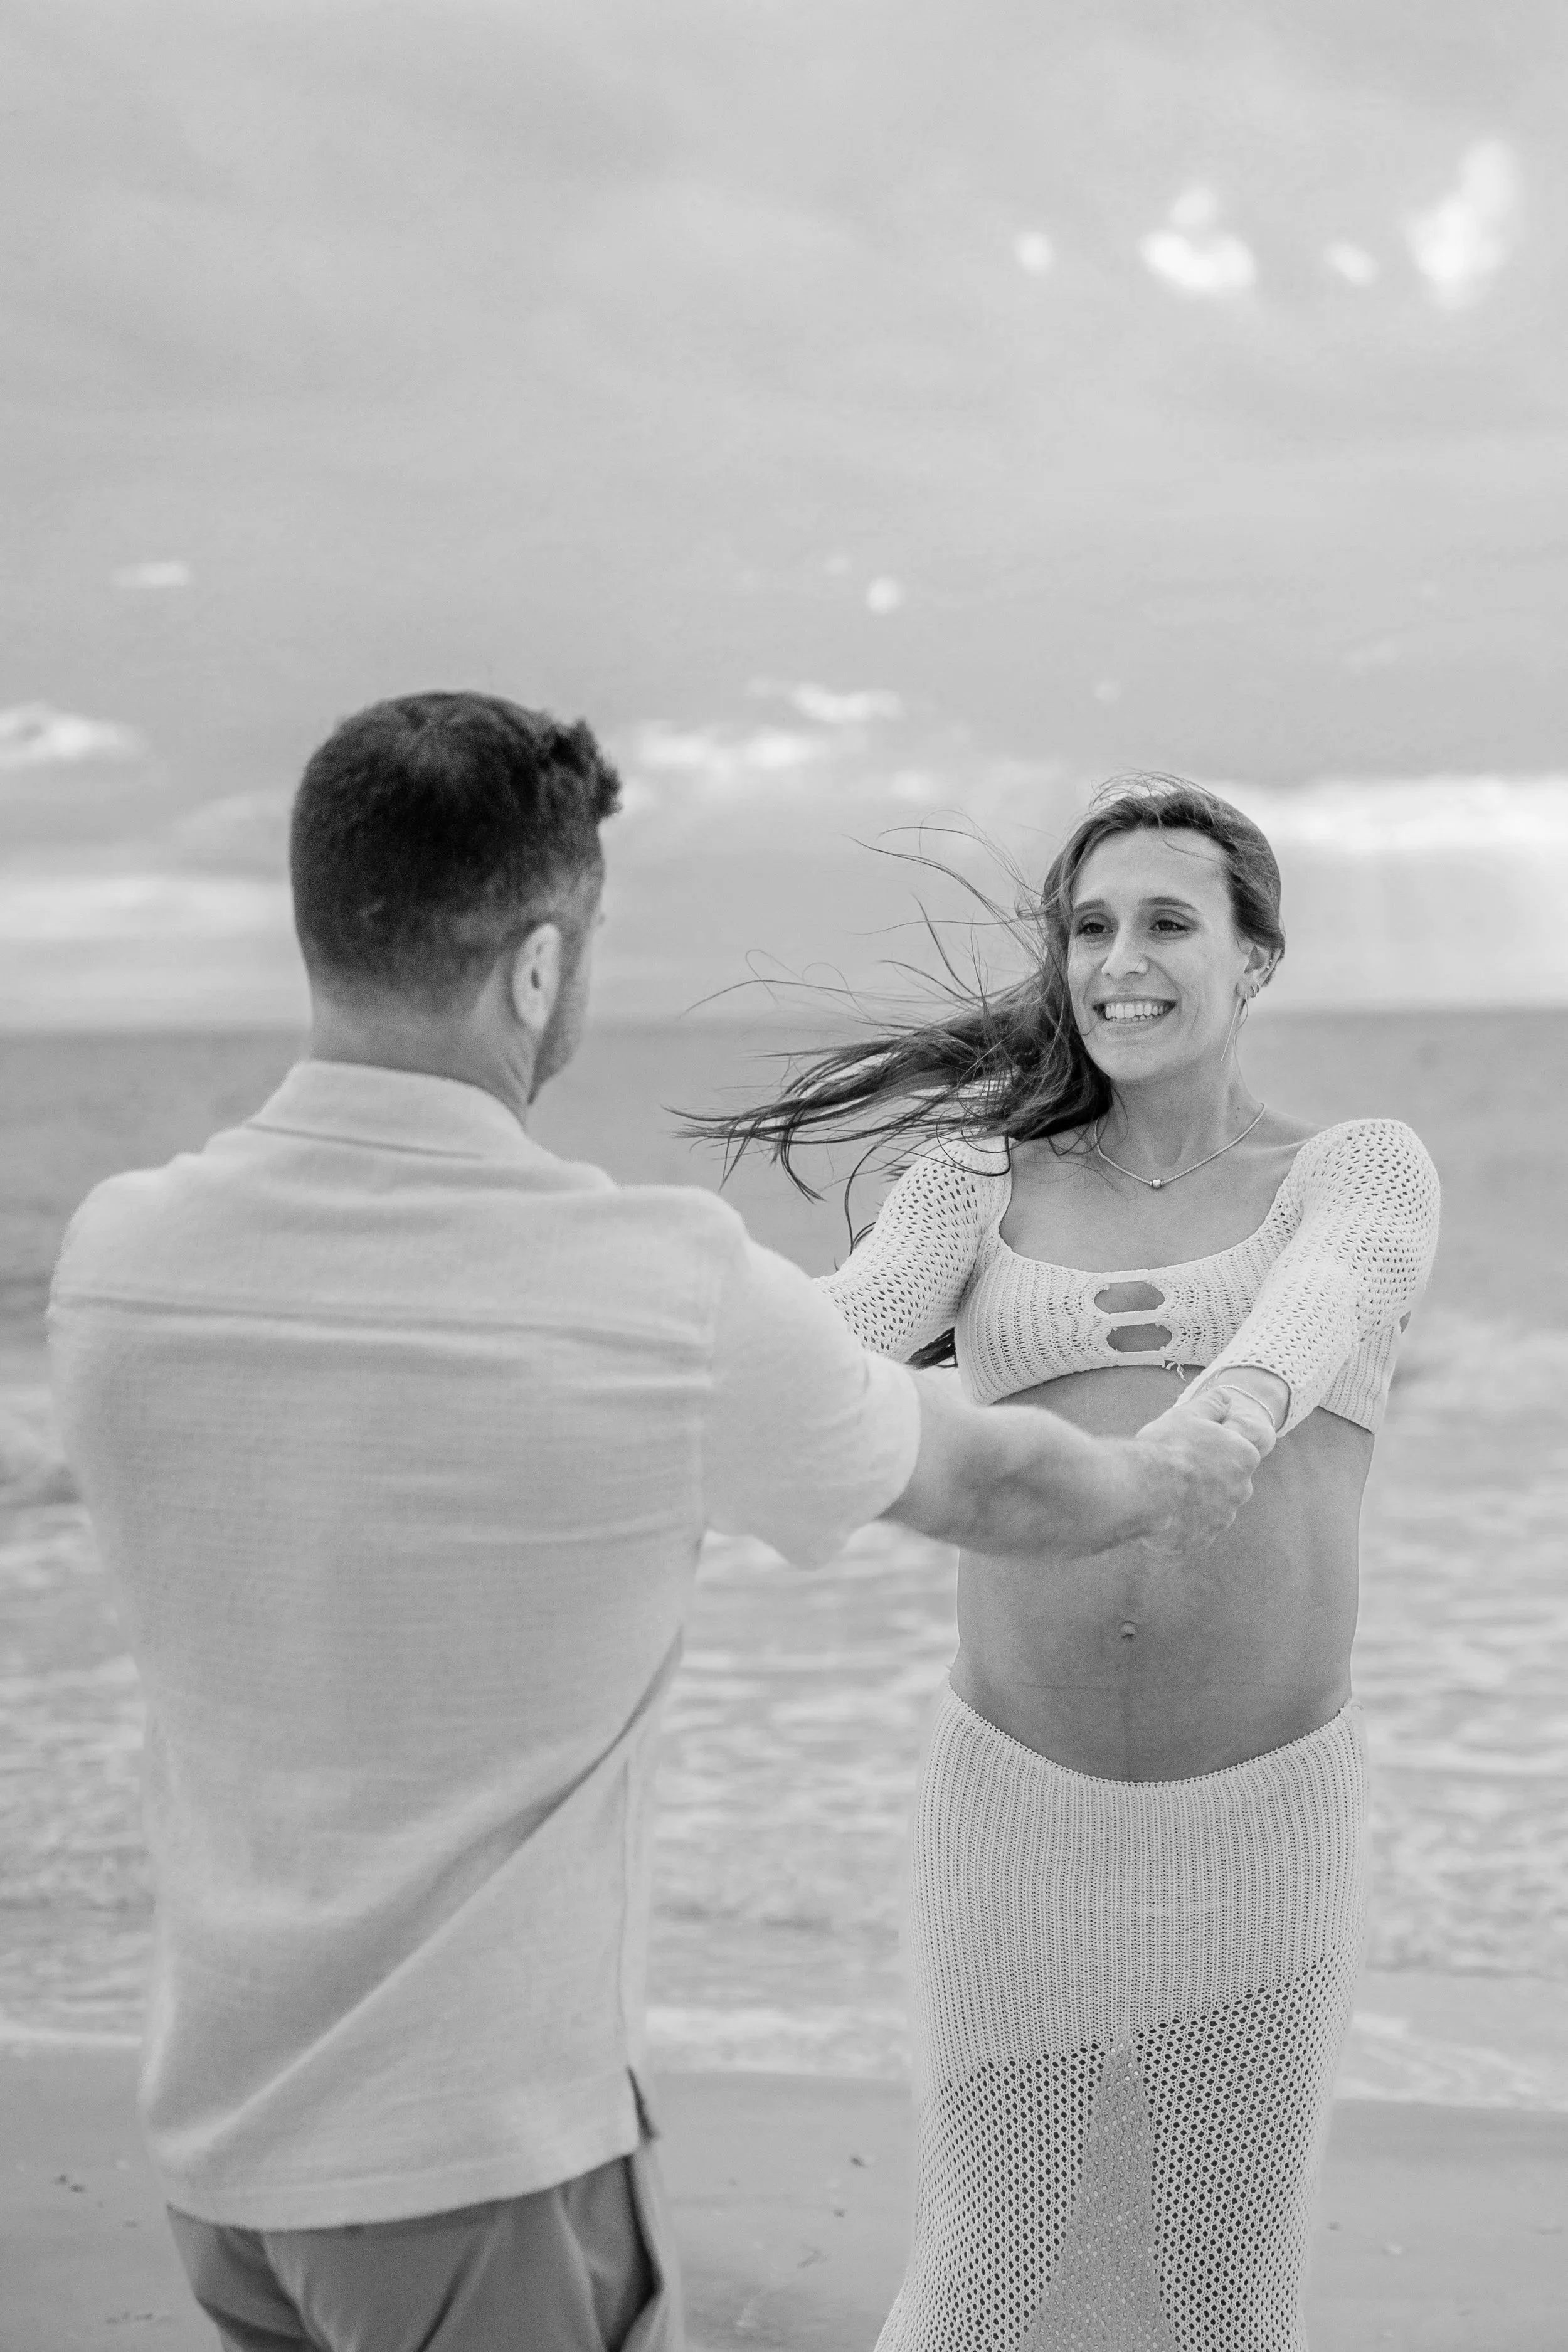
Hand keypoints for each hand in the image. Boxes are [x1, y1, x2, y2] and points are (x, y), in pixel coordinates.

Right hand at [1128, 1386, 1264, 1558]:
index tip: (1188, 1449)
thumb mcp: (1189, 1414)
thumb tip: (1227, 1397)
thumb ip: (1213, 1404)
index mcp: (1244, 1457)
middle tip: (1174, 1470)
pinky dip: (1179, 1524)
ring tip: (1162, 1491)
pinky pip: (1192, 1531)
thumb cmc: (1166, 1446)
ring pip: (1208, 1509)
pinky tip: (1160, 1511)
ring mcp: (1221, 1519)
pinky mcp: (1201, 1540)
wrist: (1140, 1487)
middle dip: (1204, 1479)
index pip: (1235, 1455)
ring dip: (1192, 1503)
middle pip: (1224, 1484)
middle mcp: (1241, 1491)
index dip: (1209, 1451)